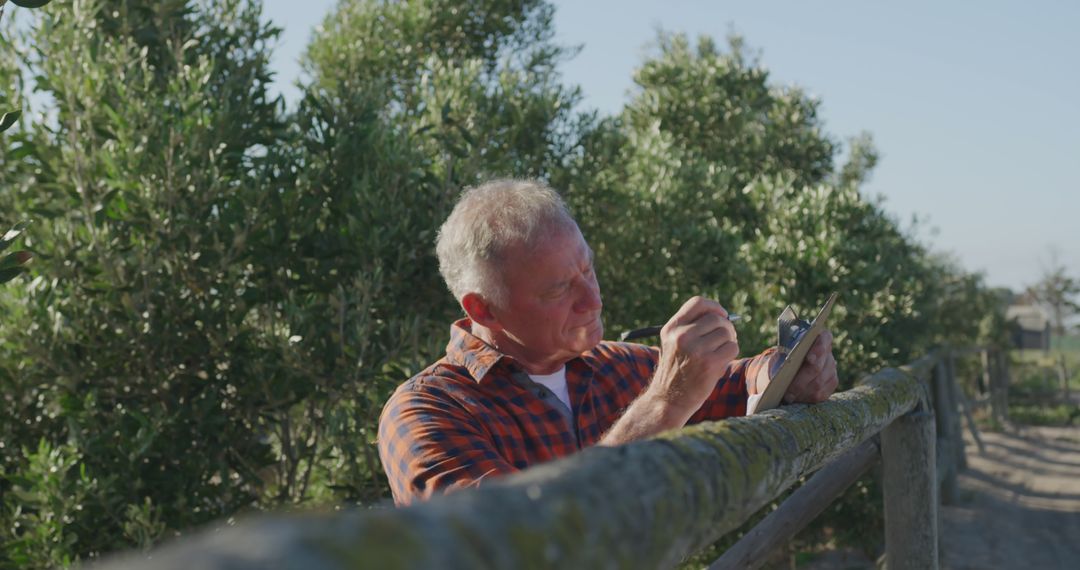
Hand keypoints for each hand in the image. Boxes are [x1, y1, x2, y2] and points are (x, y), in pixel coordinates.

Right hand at [648, 296, 739, 422]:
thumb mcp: (674, 343)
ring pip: (726, 333)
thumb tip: (723, 316)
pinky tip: (720, 362)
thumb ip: (692, 327)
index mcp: (672, 328)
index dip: (714, 307)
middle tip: (725, 339)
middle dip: (726, 327)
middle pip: (716, 318)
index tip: (721, 315)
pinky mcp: (709, 363)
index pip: (698, 303)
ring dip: (729, 342)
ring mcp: (696, 349)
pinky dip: (731, 353)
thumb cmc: (676, 371)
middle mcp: (682, 336)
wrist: (668, 399)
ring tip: (719, 353)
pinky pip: (732, 348)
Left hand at [782, 330, 837, 403]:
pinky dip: (807, 398)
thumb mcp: (778, 356)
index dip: (818, 349)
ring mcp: (831, 368)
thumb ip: (779, 360)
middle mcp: (827, 353)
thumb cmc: (782, 359)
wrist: (786, 369)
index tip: (808, 359)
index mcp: (817, 338)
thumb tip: (775, 376)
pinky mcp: (831, 383)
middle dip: (801, 381)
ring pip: (819, 383)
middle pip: (817, 368)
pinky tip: (796, 399)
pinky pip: (821, 394)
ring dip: (802, 392)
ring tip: (788, 397)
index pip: (824, 339)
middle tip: (788, 391)